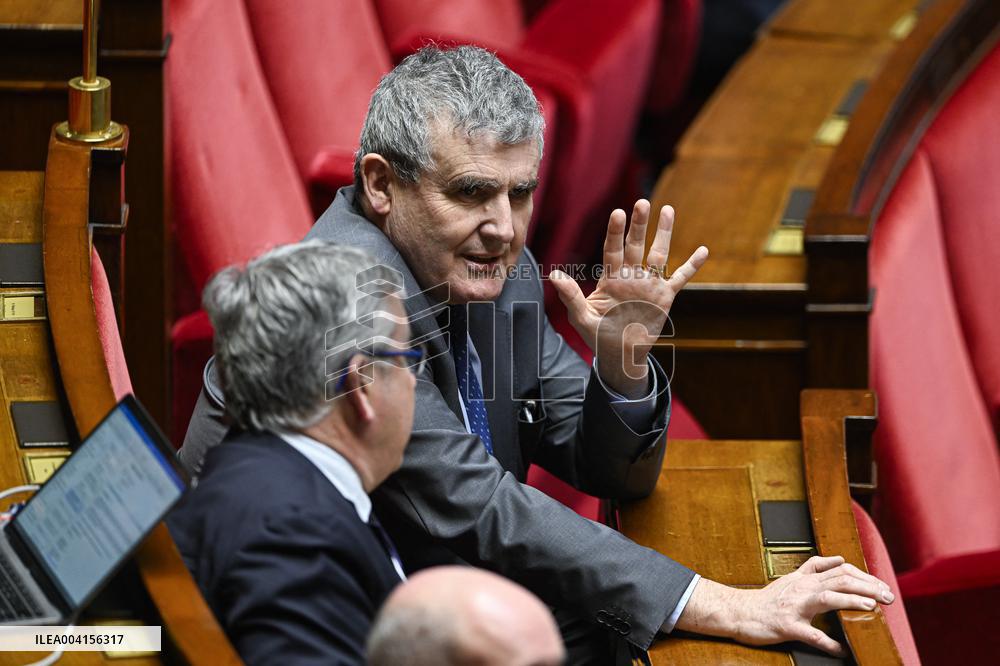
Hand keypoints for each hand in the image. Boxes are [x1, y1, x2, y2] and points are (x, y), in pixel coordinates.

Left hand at [549, 200, 707, 396]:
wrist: (620, 354)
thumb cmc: (597, 335)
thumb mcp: (581, 318)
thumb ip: (571, 296)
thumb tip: (553, 275)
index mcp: (611, 278)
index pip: (612, 249)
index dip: (615, 232)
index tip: (617, 214)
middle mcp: (631, 276)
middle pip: (636, 245)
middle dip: (639, 225)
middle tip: (642, 202)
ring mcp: (649, 284)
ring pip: (658, 254)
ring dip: (664, 233)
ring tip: (668, 210)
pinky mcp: (665, 296)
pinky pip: (680, 278)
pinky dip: (692, 265)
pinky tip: (703, 250)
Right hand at [676, 555, 894, 656]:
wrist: (739, 612)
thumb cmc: (766, 600)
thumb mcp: (791, 578)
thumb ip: (813, 568)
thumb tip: (838, 559)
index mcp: (805, 578)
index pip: (840, 569)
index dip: (863, 575)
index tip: (880, 584)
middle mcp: (802, 588)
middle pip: (839, 580)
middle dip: (867, 586)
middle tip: (888, 596)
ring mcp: (795, 607)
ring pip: (828, 598)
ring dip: (852, 601)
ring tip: (872, 606)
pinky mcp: (788, 626)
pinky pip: (812, 635)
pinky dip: (830, 643)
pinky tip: (842, 649)